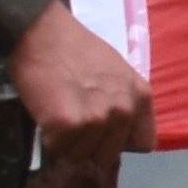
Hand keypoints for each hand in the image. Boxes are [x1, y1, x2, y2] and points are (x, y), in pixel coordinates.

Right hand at [9, 2, 152, 169]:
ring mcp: (97, 118)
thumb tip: (116, 133)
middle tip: (73, 124)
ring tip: (58, 116)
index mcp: (141, 97)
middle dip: (89, 146)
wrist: (43, 32)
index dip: (120, 142)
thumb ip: (123, 101)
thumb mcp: (117, 73)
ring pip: (81, 155)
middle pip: (108, 155)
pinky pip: (58, 148)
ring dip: (67, 143)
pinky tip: (47, 117)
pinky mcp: (68, 124)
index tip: (103, 134)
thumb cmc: (77, 49)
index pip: (143, 144)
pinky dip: (49, 139)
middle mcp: (124, 110)